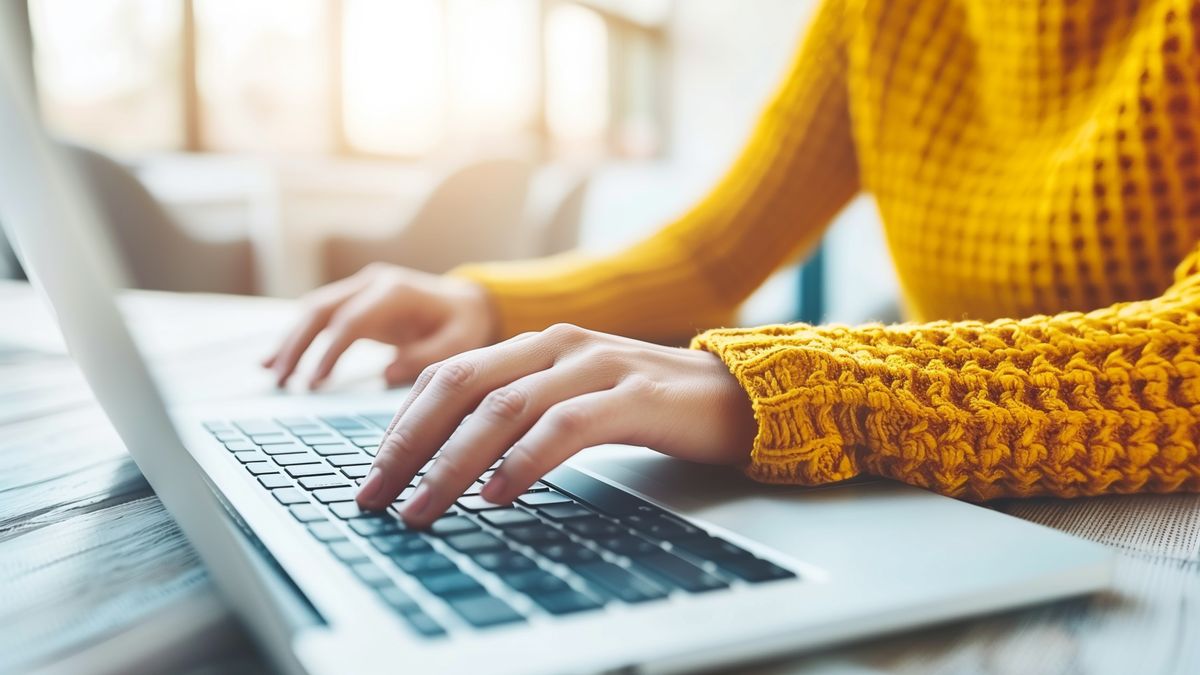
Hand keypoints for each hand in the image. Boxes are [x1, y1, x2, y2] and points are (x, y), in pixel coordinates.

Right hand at [262, 263, 496, 388]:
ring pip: (313, 311)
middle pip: (321, 311)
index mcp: (395, 292)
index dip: (330, 351)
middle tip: (283, 381)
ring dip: (290, 342)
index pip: (351, 321)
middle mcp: (372, 284)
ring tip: (274, 375)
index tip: (315, 382)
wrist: (467, 303)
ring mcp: (360, 289)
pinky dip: (296, 336)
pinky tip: (275, 360)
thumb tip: (387, 373)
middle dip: (297, 345)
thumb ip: (427, 357)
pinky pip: (318, 316)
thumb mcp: (460, 343)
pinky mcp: (355, 301)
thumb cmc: (465, 324)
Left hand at [355, 323, 757, 527]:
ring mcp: (597, 366)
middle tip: (376, 494)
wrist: (739, 395)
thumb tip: (455, 461)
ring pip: (504, 408)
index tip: (375, 472)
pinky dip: (524, 462)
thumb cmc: (651, 406)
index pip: (449, 374)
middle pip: (461, 385)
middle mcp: (559, 345)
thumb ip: (523, 414)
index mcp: (537, 344)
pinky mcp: (634, 395)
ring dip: (452, 464)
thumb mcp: (575, 401)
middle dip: (409, 443)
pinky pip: (565, 426)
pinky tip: (497, 495)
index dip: (403, 422)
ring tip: (423, 507)